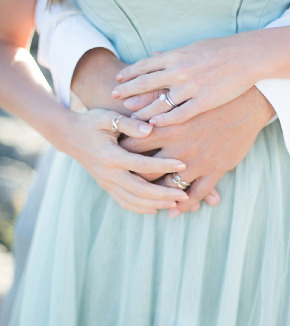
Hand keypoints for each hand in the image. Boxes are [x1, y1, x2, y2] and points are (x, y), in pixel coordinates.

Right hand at [65, 109, 188, 213]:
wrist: (68, 135)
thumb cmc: (91, 122)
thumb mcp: (107, 117)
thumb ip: (129, 124)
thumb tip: (149, 130)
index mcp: (111, 156)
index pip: (142, 164)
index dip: (164, 165)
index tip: (183, 165)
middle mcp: (108, 173)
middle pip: (140, 190)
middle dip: (164, 194)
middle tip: (185, 195)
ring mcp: (106, 183)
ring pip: (133, 200)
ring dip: (155, 204)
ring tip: (176, 203)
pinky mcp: (106, 186)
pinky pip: (124, 202)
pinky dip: (140, 208)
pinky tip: (156, 208)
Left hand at [112, 33, 263, 125]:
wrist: (249, 56)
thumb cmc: (222, 51)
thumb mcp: (193, 48)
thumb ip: (172, 56)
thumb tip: (153, 56)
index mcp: (176, 56)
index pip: (145, 66)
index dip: (129, 75)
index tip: (117, 83)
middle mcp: (179, 71)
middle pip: (146, 84)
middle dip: (128, 92)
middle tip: (113, 100)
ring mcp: (191, 87)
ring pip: (159, 103)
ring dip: (142, 111)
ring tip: (130, 119)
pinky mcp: (204, 102)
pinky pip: (179, 114)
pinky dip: (164, 120)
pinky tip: (154, 126)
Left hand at [120, 87, 274, 216]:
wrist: (248, 102)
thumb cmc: (209, 95)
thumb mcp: (180, 95)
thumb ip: (153, 100)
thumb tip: (129, 101)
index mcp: (166, 128)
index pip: (132, 147)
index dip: (121, 154)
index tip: (115, 159)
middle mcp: (178, 149)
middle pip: (146, 172)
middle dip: (134, 179)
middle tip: (126, 184)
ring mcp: (197, 162)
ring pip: (169, 188)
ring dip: (157, 196)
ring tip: (147, 201)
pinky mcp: (215, 171)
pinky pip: (195, 195)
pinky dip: (183, 206)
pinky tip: (173, 211)